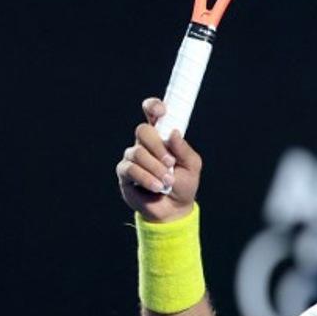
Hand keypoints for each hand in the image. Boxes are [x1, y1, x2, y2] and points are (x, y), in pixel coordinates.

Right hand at [115, 98, 202, 222]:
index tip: (162, 111)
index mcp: (162, 137)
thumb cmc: (184, 183)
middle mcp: (145, 144)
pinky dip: (146, 178)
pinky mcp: (125, 173)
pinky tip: (157, 186)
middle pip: (142, 131)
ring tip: (167, 181)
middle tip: (170, 162)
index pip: (153, 115)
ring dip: (155, 167)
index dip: (153, 107)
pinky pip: (131, 169)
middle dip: (157, 146)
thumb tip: (173, 132)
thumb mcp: (192, 165)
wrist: (174, 208)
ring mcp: (133, 158)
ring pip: (137, 151)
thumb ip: (183, 148)